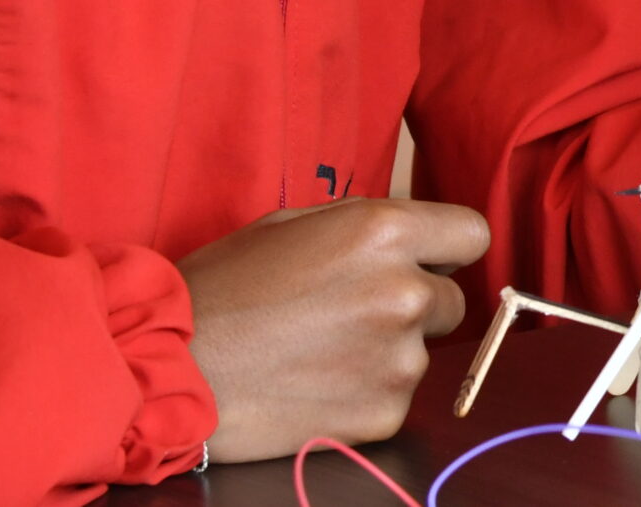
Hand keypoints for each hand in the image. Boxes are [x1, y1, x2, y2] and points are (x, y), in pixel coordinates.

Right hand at [180, 198, 490, 460]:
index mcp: (386, 233)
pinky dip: (366, 393)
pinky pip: (395, 396)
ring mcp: (399, 360)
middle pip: (451, 299)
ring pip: (421, 350)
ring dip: (386, 350)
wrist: (168, 372)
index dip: (446, 250)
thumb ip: (365, 225)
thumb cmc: (223, 288)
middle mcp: (406, 293)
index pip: (472, 236)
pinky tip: (316, 384)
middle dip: (415, 303)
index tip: (425, 262)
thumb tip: (413, 233)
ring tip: (319, 351)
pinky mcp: (384, 414)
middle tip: (351, 312)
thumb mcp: (295, 226)